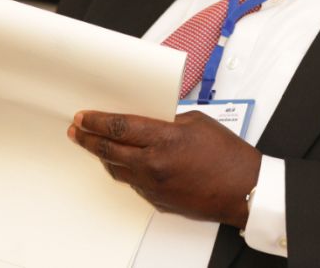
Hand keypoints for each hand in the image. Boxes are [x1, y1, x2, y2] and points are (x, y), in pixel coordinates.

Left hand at [68, 109, 261, 227]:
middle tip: (77, 132)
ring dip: (103, 156)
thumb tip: (150, 122)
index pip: (119, 127)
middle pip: (109, 150)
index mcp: (164, 140)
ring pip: (117, 170)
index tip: (84, 117)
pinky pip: (133, 184)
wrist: (243, 189)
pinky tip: (123, 164)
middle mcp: (154, 165)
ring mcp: (153, 186)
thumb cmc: (228, 156)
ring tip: (94, 146)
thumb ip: (169, 121)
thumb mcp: (197, 122)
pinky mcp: (157, 201)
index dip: (97, 121)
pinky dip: (125, 171)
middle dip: (89, 139)